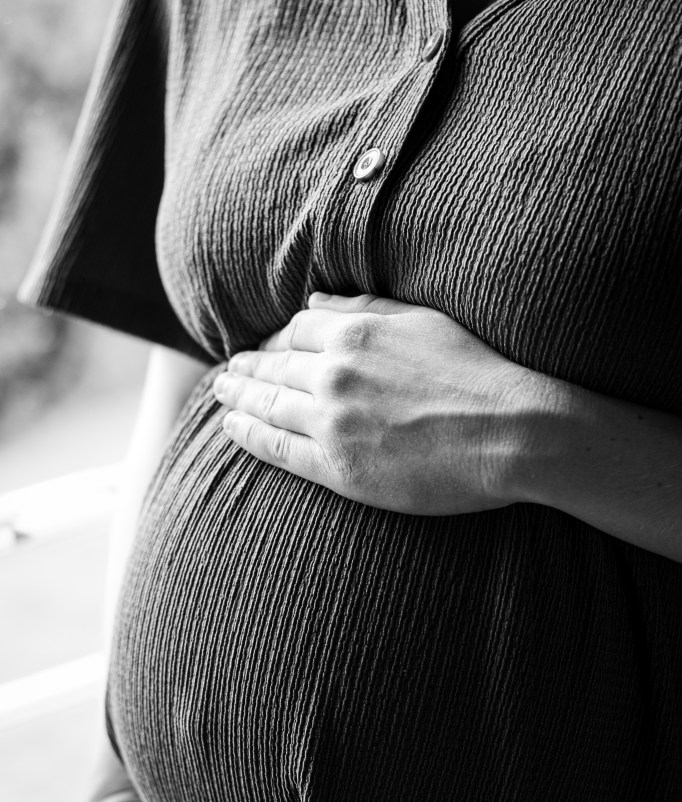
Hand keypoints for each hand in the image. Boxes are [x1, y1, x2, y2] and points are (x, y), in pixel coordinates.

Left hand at [213, 293, 549, 514]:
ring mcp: (332, 422)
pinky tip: (231, 425)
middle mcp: (333, 374)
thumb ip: (365, 309)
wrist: (510, 432)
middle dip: (247, 366)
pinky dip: (249, 434)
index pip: (296, 330)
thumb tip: (317, 299)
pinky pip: (277, 448)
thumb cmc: (477, 373)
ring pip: (268, 404)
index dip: (277, 338)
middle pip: (274, 366)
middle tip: (228, 371)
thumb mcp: (422, 320)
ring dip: (238, 396)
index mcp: (354, 334)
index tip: (266, 347)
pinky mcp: (338, 467)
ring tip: (222, 392)